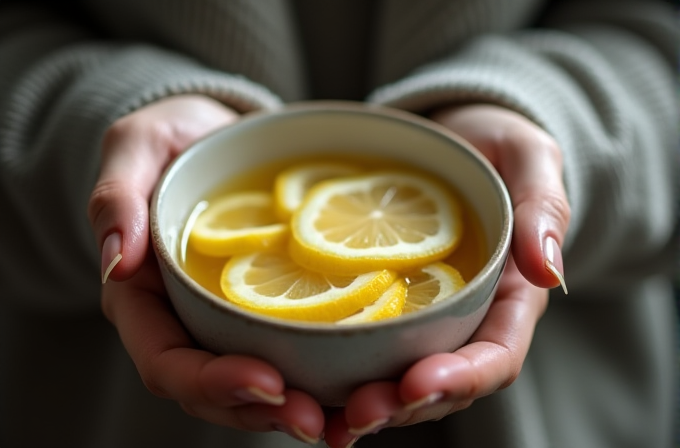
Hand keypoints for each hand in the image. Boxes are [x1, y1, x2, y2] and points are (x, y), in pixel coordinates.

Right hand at [88, 95, 323, 442]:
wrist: (216, 139)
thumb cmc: (174, 140)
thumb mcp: (139, 147)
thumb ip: (117, 197)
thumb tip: (117, 260)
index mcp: (142, 296)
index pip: (165, 360)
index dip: (212, 381)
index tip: (268, 380)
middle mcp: (180, 321)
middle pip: (213, 391)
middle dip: (262, 412)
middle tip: (318, 420)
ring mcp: (222, 322)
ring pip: (251, 389)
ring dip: (295, 411)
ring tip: (346, 421)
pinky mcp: (264, 312)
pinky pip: (285, 356)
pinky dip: (318, 381)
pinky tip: (357, 389)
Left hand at [323, 104, 568, 445]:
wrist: (452, 139)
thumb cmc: (495, 146)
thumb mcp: (528, 158)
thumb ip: (544, 207)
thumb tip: (550, 271)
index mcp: (510, 295)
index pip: (497, 355)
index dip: (462, 379)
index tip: (417, 384)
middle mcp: (466, 318)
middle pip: (441, 384)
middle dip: (401, 407)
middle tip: (355, 414)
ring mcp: (423, 316)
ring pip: (399, 380)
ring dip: (366, 407)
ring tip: (322, 420)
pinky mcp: (383, 304)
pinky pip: (365, 347)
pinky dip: (337, 375)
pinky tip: (299, 385)